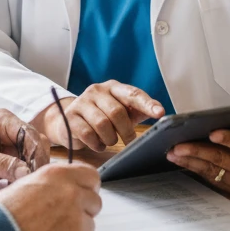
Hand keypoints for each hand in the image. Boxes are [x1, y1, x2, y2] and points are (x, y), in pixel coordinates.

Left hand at [0, 111, 50, 182]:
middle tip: (32, 183)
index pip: (29, 134)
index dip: (36, 153)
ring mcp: (12, 145)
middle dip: (36, 164)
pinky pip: (25, 168)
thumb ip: (1, 163)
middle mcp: (12, 130)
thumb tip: (26, 172)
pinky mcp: (11, 159)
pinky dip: (25, 177)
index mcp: (4, 120)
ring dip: (32, 172)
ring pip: (34, 158)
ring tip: (25, 187)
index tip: (35, 173)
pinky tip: (19, 188)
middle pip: (37, 145)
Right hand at [0, 162, 101, 230]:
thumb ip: (55, 182)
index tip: (82, 192)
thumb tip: (69, 186)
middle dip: (84, 208)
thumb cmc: (7, 209)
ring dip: (76, 228)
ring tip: (52, 230)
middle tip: (64, 215)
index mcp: (60, 175)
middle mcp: (72, 193)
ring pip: (90, 224)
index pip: (92, 176)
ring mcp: (77, 220)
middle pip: (95, 201)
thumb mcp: (30, 181)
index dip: (87, 186)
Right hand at [31, 81, 164, 152]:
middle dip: (126, 131)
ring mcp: (81, 102)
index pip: (133, 93)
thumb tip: (160, 113)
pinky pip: (87, 134)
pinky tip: (97, 143)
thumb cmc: (102, 116)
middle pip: (117, 112)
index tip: (160, 113)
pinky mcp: (70, 117)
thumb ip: (138, 110)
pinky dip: (96, 143)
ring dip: (110, 138)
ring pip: (102, 124)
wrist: (69, 120)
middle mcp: (96, 91)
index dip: (147, 103)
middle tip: (129, 142)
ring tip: (109, 140)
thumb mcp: (121, 111)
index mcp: (113, 87)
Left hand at [166, 103, 229, 193]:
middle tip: (176, 145)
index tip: (212, 132)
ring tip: (171, 152)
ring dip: (189, 162)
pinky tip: (177, 160)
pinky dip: (192, 168)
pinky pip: (208, 178)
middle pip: (220, 160)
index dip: (228, 139)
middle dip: (197, 152)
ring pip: (210, 171)